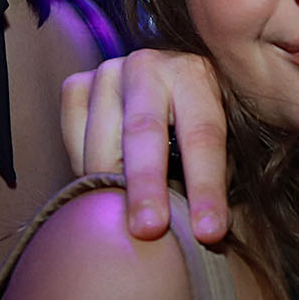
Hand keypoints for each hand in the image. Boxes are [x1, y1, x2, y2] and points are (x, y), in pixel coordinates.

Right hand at [60, 49, 229, 242]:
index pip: (202, 135)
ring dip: (112, 187)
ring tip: (126, 224)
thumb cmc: (199, 123)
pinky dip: (86, 170)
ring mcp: (107, 73)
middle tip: (148, 230)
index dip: (206, 187)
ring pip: (101, 143)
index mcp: (195, 74)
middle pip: (143, 132)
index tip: (208, 232)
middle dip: (146, 186)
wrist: (163, 85)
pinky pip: (74, 140)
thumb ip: (219, 171)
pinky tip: (104, 186)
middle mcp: (147, 66)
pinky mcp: (77, 86)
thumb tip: (208, 229)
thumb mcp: (224, 136)